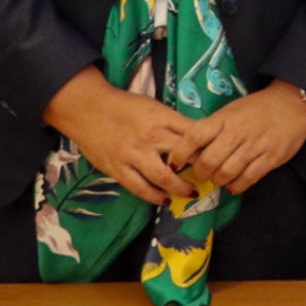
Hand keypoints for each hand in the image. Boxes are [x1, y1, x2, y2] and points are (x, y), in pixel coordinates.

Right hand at [42, 66, 198, 206]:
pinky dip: (154, 197)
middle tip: (210, 177)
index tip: (218, 155)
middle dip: (200, 170)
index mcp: (162, 119)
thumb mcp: (153, 106)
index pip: (194, 134)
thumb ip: (172, 122)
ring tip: (191, 193)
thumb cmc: (123, 105)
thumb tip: (195, 136)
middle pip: (184, 157)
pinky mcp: (118, 169)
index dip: (209, 146)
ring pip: (163, 178)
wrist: (87, 108)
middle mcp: (151, 138)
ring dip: (180, 188)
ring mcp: (133, 155)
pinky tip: (165, 200)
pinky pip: (139, 188)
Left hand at [171, 83, 305, 194]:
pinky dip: (237, 186)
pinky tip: (234, 185)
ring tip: (219, 179)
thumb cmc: (257, 107)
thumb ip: (214, 129)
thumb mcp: (232, 111)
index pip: (195, 136)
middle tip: (201, 174)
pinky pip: (248, 179)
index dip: (181, 152)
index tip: (175, 163)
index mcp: (225, 119)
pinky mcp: (270, 158)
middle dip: (200, 173)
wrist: (292, 103)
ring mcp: (254, 146)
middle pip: (208, 160)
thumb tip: (192, 150)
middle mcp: (237, 133)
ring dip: (218, 181)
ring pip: (227, 173)